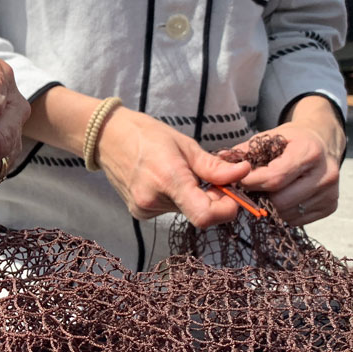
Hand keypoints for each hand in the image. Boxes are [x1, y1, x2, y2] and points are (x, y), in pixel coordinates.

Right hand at [95, 108, 251, 226]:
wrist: (108, 138)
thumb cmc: (148, 135)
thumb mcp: (185, 145)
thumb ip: (214, 167)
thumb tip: (244, 173)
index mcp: (169, 179)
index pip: (205, 216)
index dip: (226, 210)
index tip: (232, 195)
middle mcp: (153, 200)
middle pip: (198, 212)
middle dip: (212, 198)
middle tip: (210, 178)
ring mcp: (144, 209)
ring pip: (185, 211)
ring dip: (193, 197)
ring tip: (181, 174)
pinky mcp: (139, 212)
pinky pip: (170, 210)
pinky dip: (177, 199)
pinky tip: (165, 181)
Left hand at [236, 96, 344, 224]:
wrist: (323, 141)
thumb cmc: (291, 140)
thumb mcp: (269, 137)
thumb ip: (244, 152)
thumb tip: (217, 162)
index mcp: (309, 152)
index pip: (274, 178)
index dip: (251, 183)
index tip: (237, 182)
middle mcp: (325, 173)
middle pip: (280, 199)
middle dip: (260, 196)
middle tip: (251, 189)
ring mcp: (330, 192)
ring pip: (287, 213)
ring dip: (271, 206)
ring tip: (267, 192)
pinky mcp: (331, 206)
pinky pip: (297, 220)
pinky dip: (284, 213)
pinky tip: (282, 197)